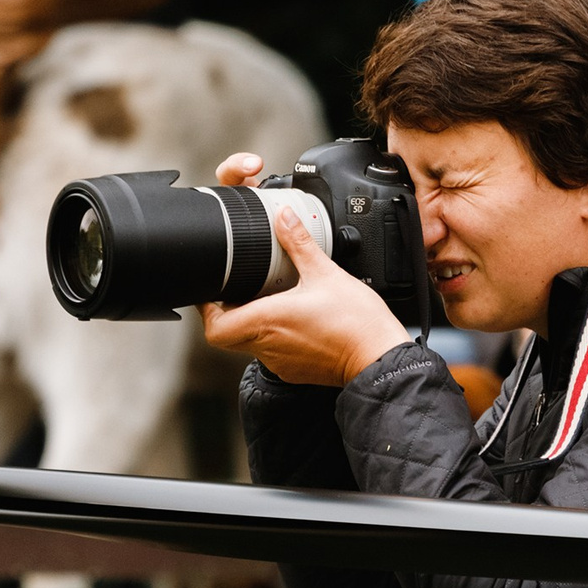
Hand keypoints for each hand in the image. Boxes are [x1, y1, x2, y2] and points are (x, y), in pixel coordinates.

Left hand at [200, 153, 409, 384]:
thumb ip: (299, 243)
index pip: (214, 326)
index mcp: (267, 321)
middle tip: (239, 289)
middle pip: (228, 334)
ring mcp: (281, 361)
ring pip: (250, 343)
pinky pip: (273, 352)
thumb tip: (285, 217)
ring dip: (253, 322)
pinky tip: (294, 319)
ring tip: (270, 300)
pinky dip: (275, 335)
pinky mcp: (296, 369)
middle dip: (229, 311)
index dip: (208, 308)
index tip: (213, 291)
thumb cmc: (356, 322)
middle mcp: (268, 346)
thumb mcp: (325, 272)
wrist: (380, 357)